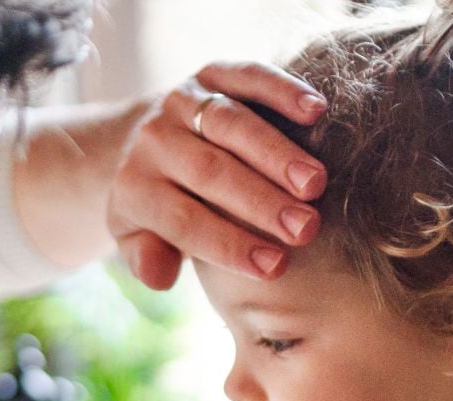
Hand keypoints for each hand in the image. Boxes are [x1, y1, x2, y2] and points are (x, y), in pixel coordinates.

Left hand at [108, 62, 329, 289]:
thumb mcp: (136, 238)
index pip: (184, 221)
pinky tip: (317, 110)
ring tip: (315, 184)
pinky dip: (282, 89)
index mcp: (135, 187)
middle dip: (260, 202)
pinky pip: (247, 77)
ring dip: (276, 153)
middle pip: (210, 172)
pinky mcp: (212, 73)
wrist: (139, 138)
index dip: (229, 244)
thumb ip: (145, 259)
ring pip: (230, 125)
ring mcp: (183, 101)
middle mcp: (154, 140)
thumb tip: (158, 277)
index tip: (275, 267)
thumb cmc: (155, 204)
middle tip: (306, 228)